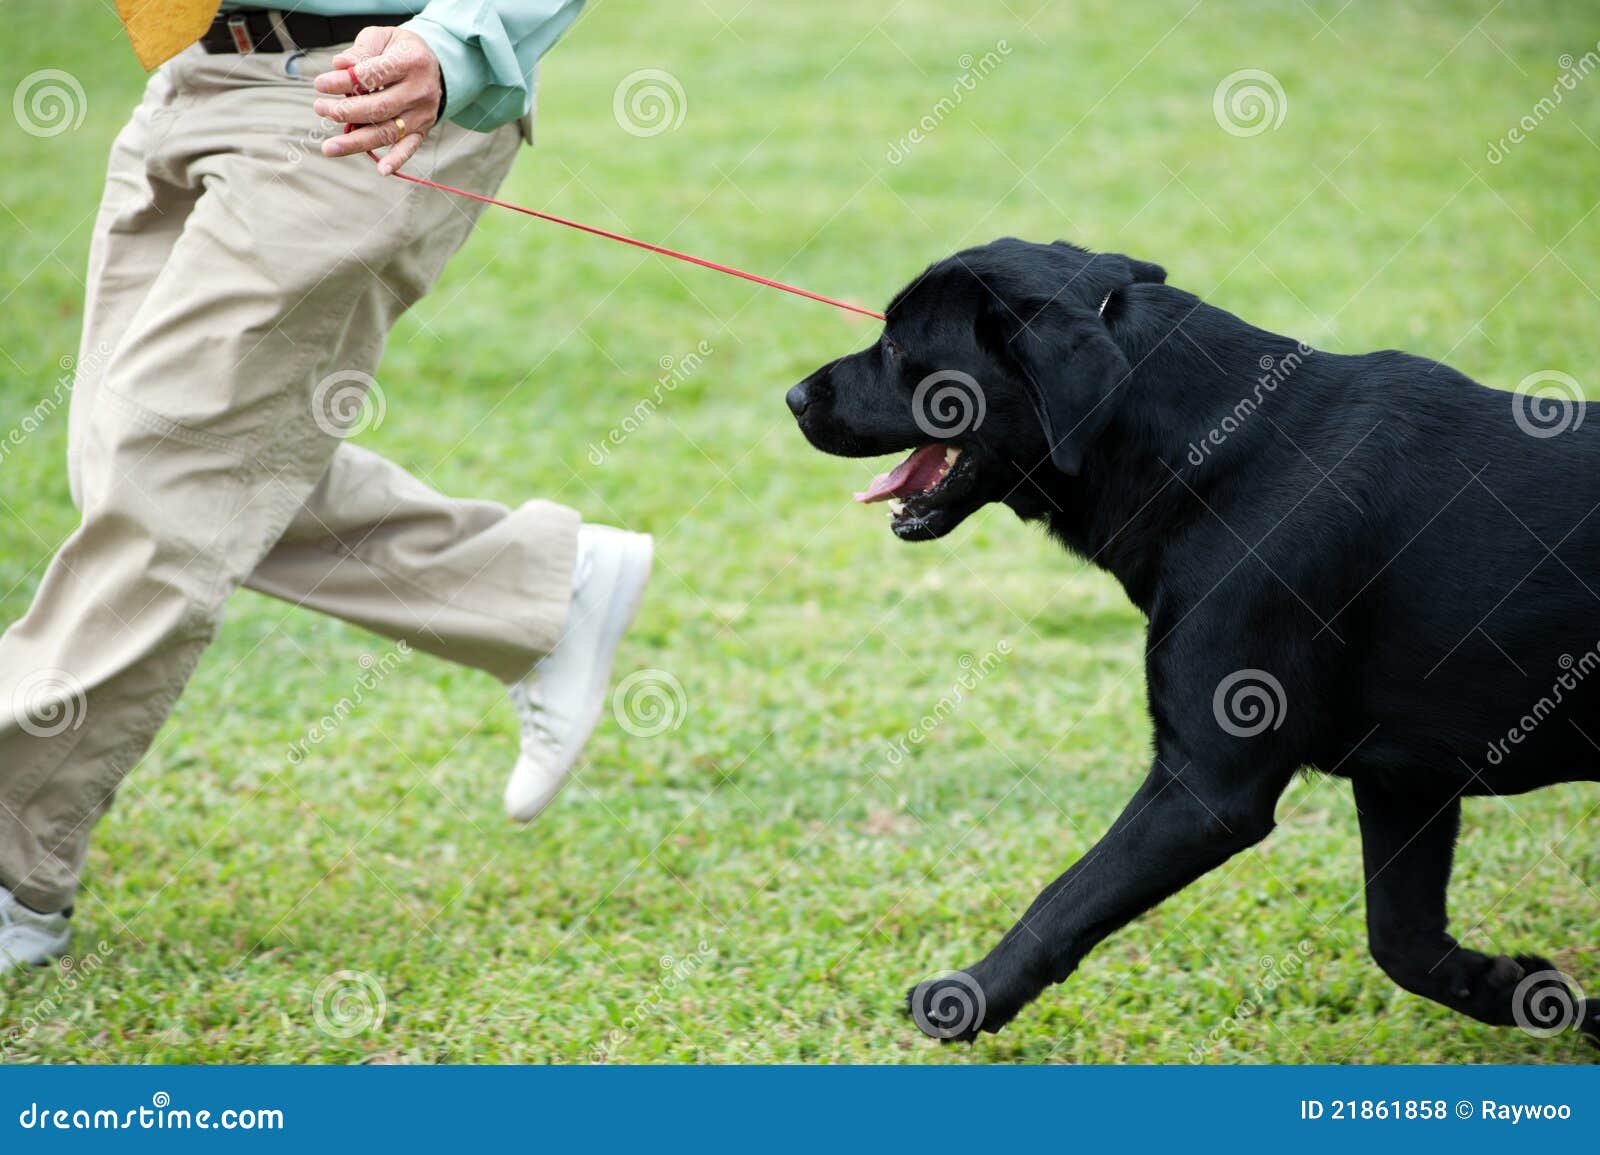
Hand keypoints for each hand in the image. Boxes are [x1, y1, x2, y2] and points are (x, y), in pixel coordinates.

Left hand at [314, 26, 441, 174]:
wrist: (431, 64)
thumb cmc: (398, 49)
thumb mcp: (382, 38)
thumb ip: (361, 50)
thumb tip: (339, 65)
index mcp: (411, 61)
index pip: (373, 75)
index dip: (344, 81)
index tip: (320, 85)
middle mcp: (420, 90)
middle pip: (379, 107)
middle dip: (345, 111)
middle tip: (320, 109)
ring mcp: (423, 114)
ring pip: (388, 132)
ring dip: (356, 142)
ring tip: (329, 147)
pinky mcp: (422, 130)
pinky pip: (409, 148)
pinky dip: (397, 160)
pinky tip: (382, 171)